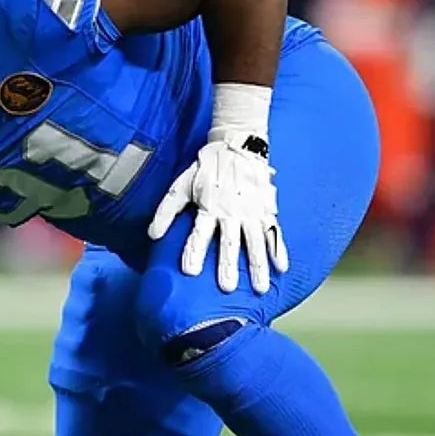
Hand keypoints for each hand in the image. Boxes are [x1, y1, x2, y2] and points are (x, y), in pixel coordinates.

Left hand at [148, 134, 287, 293]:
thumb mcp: (182, 185)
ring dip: (257, 266)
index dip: (194, 251)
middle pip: (229, 243)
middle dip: (228, 265)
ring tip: (260, 288)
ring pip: (255, 243)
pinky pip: (274, 233)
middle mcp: (232, 213)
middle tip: (227, 288)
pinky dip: (279, 250)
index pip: (199, 234)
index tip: (190, 271)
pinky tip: (282, 269)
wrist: (236, 147)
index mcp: (209, 207)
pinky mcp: (266, 210)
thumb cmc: (206, 169)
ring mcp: (252, 213)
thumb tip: (152, 235)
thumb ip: (167, 210)